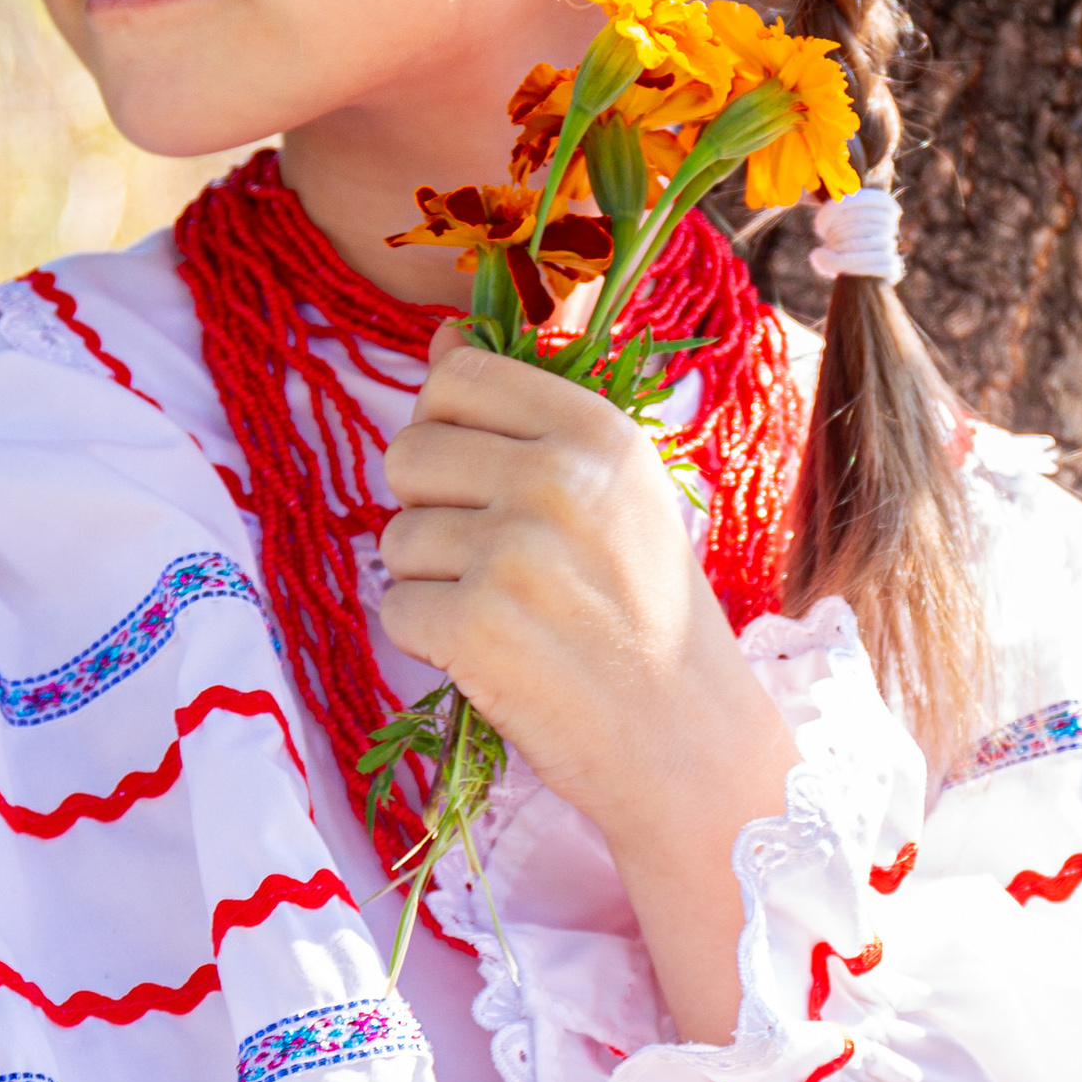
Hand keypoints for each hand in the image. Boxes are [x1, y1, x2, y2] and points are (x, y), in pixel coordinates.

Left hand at [377, 331, 798, 1039]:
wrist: (687, 742)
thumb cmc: (647, 614)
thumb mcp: (617, 492)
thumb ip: (528, 416)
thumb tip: (440, 339)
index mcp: (595, 431)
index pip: (456, 378)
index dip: (448, 430)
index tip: (483, 481)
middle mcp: (554, 478)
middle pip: (407, 451)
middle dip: (429, 508)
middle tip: (492, 561)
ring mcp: (510, 552)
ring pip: (395, 537)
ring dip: (431, 582)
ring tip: (505, 615)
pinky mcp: (472, 626)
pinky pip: (394, 608)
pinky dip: (429, 642)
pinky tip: (492, 657)